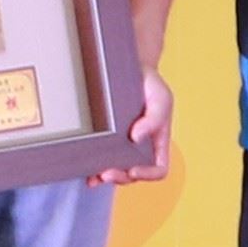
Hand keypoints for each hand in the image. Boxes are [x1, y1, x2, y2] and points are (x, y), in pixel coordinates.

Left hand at [96, 70, 174, 186]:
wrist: (132, 70)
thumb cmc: (151, 86)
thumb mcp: (161, 98)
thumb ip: (154, 118)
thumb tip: (136, 137)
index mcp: (158, 142)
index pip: (158, 168)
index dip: (147, 174)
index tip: (134, 169)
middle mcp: (141, 148)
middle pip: (133, 175)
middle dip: (120, 177)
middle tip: (106, 173)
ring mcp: (122, 146)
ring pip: (116, 171)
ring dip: (105, 177)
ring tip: (94, 176)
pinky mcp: (106, 140)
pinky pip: (100, 160)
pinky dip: (92, 169)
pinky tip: (86, 172)